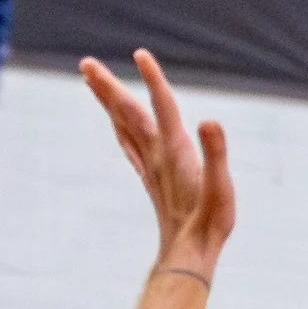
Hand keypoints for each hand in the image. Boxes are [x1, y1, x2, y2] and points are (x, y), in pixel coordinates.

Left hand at [80, 46, 235, 272]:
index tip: (140, 54)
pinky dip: (118, 126)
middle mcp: (157, 153)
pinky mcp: (150, 176)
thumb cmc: (210, 222)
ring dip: (107, 101)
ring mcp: (151, 165)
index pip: (163, 105)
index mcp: (175, 150)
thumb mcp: (222, 187)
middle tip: (85, 63)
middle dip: (107, 86)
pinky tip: (114, 120)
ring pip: (123, 125)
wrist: (188, 254)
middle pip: (128, 112)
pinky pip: (128, 144)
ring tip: (91, 79)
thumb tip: (208, 120)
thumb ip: (216, 153)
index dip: (153, 79)